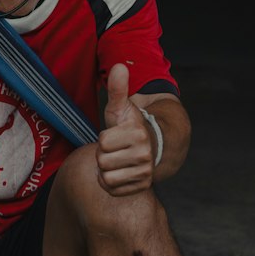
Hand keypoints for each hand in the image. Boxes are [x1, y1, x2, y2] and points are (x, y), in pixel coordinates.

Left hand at [97, 63, 155, 196]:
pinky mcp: (141, 187)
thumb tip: (118, 66)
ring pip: (106, 177)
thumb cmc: (130, 127)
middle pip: (102, 161)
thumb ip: (118, 89)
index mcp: (138, 133)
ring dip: (105, 170)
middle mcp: (145, 154)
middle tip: (115, 149)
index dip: (103, 138)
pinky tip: (118, 172)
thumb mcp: (121, 107)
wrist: (151, 148)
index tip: (114, 135)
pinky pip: (112, 189)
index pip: (103, 142)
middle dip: (103, 155)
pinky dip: (109, 183)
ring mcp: (145, 172)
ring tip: (116, 160)